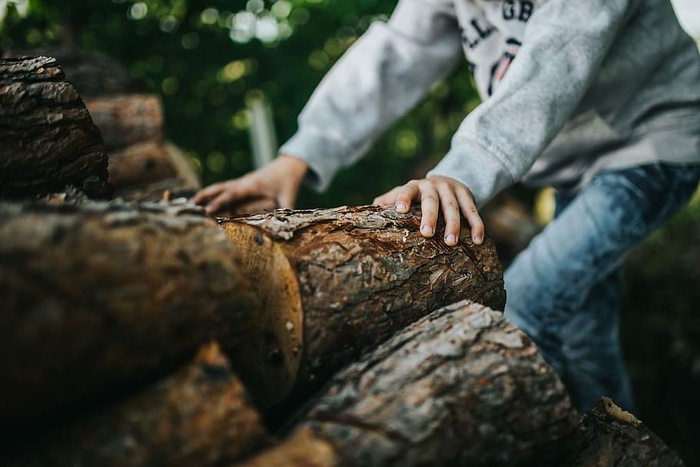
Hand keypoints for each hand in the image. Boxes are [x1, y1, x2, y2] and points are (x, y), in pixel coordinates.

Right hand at [192, 154, 307, 214]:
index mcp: (253, 185)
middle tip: (190, 205)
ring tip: (191, 202)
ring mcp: (241, 181)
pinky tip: (203, 200)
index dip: (220, 202)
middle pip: (221, 188)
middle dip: (205, 196)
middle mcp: (244, 182)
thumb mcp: (289, 197)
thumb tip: (285, 227)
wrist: (288, 165)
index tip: (208, 210)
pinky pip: (224, 188)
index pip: (232, 194)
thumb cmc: (288, 181)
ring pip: (220, 186)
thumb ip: (285, 210)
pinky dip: (213, 193)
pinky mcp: (241, 183)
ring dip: (206, 193)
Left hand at [373, 175, 483, 245]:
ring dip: (454, 225)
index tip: (399, 209)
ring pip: (454, 207)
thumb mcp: (404, 194)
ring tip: (452, 243)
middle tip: (427, 233)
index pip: (406, 189)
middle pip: (432, 200)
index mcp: (414, 186)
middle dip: (430, 216)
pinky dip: (476, 225)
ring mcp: (451, 189)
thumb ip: (388, 201)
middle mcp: (433, 185)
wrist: (447, 180)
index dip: (403, 198)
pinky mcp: (467, 195)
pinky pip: (473, 211)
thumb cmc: (418, 195)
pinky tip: (478, 240)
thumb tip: (367, 212)